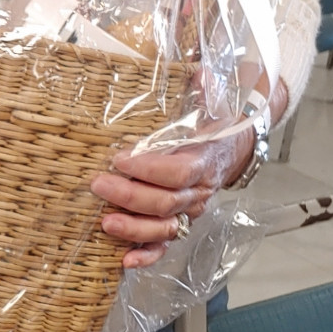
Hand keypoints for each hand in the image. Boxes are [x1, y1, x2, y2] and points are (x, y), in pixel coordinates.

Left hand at [90, 81, 288, 268]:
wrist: (234, 146)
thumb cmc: (213, 124)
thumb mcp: (213, 103)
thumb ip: (205, 90)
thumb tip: (201, 71)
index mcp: (204, 161)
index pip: (179, 172)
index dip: (149, 169)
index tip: (120, 158)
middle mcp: (199, 191)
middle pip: (166, 202)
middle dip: (130, 196)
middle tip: (98, 184)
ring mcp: (189, 212)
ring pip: (165, 229)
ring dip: (134, 229)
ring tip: (105, 222)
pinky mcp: (180, 224)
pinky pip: (165, 246)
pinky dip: (146, 256)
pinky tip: (125, 260)